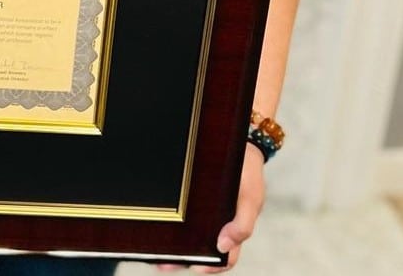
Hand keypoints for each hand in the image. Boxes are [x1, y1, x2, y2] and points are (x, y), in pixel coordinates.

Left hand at [155, 143, 264, 272]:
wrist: (240, 140)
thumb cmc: (248, 171)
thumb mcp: (251, 197)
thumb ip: (243, 224)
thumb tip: (223, 246)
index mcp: (233, 229)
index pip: (224, 258)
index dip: (210, 266)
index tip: (194, 266)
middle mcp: (217, 223)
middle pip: (199, 248)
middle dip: (181, 258)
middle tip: (160, 262)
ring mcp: (205, 210)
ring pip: (187, 233)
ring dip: (172, 242)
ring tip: (151, 246)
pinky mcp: (193, 196)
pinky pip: (180, 211)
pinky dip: (169, 218)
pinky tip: (154, 218)